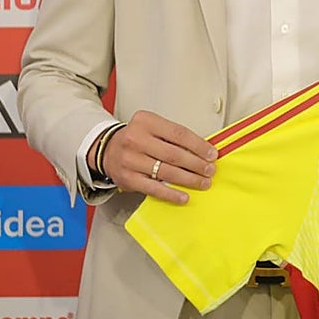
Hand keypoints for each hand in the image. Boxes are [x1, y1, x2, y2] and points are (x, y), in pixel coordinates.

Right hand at [100, 110, 217, 203]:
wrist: (107, 149)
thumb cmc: (137, 138)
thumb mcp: (153, 127)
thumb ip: (174, 136)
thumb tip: (203, 151)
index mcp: (146, 122)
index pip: (179, 134)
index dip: (199, 145)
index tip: (212, 154)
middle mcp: (136, 139)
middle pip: (174, 154)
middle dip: (196, 164)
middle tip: (210, 170)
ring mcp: (130, 160)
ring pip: (166, 172)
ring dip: (189, 179)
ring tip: (203, 182)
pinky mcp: (127, 179)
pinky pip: (153, 188)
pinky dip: (171, 193)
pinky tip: (184, 196)